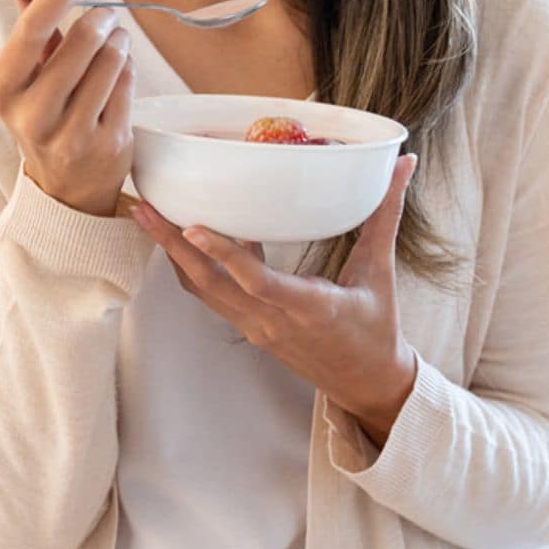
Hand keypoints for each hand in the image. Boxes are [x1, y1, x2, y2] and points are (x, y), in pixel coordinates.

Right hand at [0, 0, 134, 216]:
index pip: (31, 32)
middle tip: (105, 16)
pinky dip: (128, 70)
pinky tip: (121, 70)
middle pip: (80, 42)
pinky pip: (128, 86)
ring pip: (110, 62)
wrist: (65, 186)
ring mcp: (71, 135)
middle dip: (99, 20)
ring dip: (118, 42)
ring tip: (116, 39)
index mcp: (2, 91)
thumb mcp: (28, 68)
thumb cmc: (44, 111)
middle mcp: (31, 116)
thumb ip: (28, 16)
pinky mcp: (107, 145)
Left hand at [131, 154, 421, 445]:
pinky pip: (211, 296)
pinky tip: (184, 235)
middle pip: (209, 284)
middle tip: (142, 207)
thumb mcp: (381, 272)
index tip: (192, 225)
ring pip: (202, 290)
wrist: (367, 383)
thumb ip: (387, 215)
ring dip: (172, 254)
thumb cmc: (377, 328)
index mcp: (309, 308)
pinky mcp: (247, 329)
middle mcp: (272, 321)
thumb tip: (405, 164)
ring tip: (148, 215)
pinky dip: (193, 266)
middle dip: (172, 245)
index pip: (258, 282)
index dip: (224, 254)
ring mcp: (255, 328)